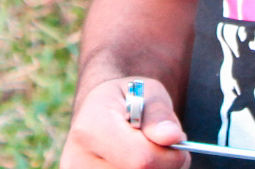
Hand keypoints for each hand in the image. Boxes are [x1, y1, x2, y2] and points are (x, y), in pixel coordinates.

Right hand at [62, 76, 189, 168]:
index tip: (176, 143)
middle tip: (164, 148)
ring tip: (149, 154)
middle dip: (164, 166)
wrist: (98, 117)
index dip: (168, 157)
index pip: (141, 160)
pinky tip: (141, 165)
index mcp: (91, 128)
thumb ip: (159, 114)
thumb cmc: (127, 102)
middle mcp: (78, 160)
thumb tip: (172, 137)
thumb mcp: (146, 92)